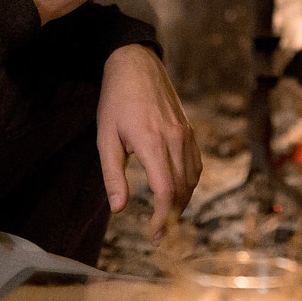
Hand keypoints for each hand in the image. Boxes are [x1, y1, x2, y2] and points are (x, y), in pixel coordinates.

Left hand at [97, 44, 200, 239]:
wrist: (136, 65)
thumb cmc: (116, 100)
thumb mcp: (105, 138)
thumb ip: (113, 175)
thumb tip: (119, 209)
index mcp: (152, 142)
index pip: (166, 191)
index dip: (162, 219)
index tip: (153, 236)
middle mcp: (175, 139)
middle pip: (182, 189)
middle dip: (172, 216)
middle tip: (158, 233)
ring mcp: (186, 133)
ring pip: (192, 179)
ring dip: (182, 202)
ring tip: (166, 216)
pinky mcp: (189, 130)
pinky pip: (196, 164)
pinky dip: (189, 183)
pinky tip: (177, 190)